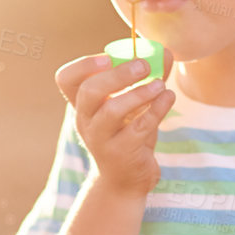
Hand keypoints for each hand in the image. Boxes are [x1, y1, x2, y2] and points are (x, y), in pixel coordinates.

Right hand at [55, 51, 176, 197]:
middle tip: (143, 65)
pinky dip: (156, 109)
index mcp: (83, 105)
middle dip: (117, 75)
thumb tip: (167, 53)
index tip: (109, 57)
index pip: (66, 79)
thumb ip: (147, 79)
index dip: (84, 65)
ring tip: (160, 84)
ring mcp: (100, 139)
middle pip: (90, 91)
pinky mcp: (121, 154)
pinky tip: (168, 98)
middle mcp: (86, 121)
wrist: (125, 181)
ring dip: (139, 93)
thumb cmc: (128, 136)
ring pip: (112, 111)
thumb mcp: (133, 107)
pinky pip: (138, 127)